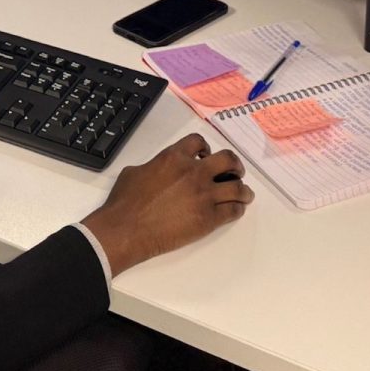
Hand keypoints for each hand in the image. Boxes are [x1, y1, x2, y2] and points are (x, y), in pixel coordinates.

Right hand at [81, 133, 252, 276]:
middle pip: (227, 159)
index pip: (199, 142)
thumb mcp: (134, 171)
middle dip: (234, 165)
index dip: (205, 147)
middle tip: (234, 172)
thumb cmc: (125, 200)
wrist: (127, 229)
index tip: (207, 155)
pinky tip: (236, 210)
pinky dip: (238, 209)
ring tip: (244, 194)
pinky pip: (233, 211)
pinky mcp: (209, 218)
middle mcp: (194, 172)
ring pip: (237, 187)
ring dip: (243, 189)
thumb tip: (158, 170)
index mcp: (173, 157)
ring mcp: (204, 195)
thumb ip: (154, 166)